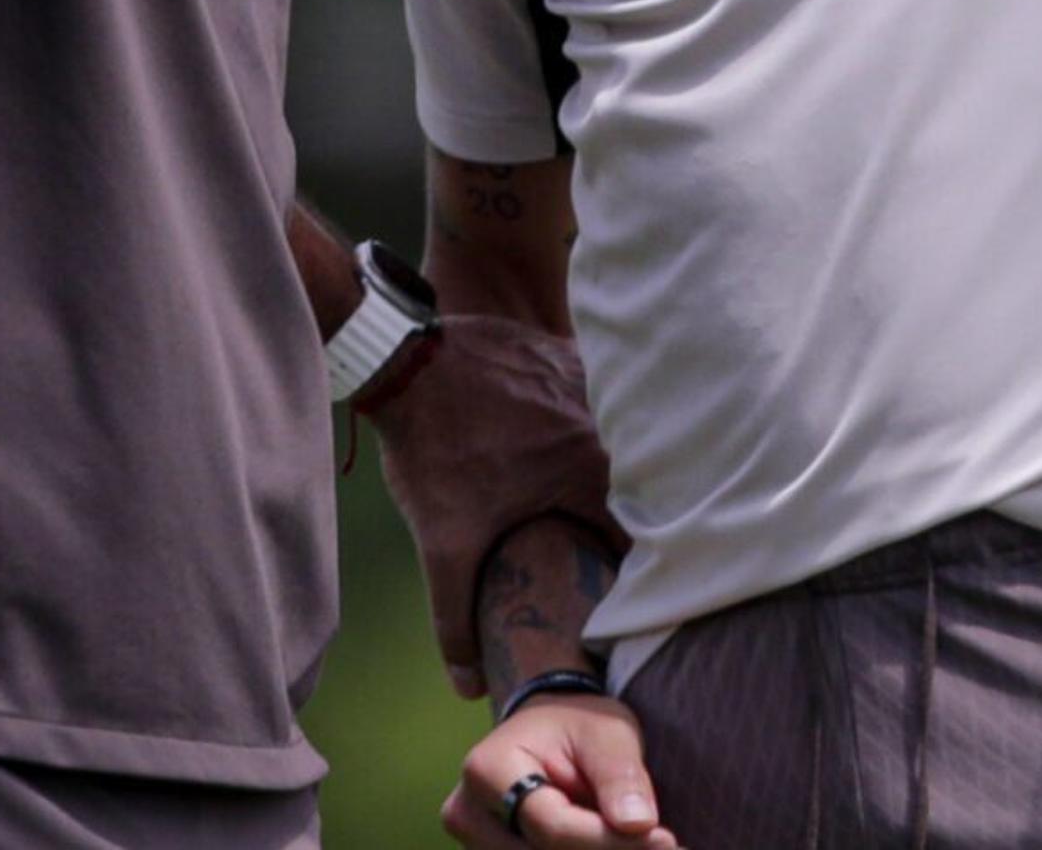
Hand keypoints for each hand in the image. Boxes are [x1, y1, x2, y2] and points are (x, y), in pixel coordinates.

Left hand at [370, 315, 624, 696]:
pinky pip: (584, 397)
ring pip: (608, 436)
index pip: (636, 532)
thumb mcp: (443, 543)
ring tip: (561, 489)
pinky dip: (572, 420)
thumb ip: (457, 620)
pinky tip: (540, 437)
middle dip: (613, 514)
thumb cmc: (433, 452)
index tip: (616, 586)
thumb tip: (469, 687)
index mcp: (591, 473)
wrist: (405, 362)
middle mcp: (604, 423)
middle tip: (587, 540)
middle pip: (627, 482)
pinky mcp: (562, 355)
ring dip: (596, 463)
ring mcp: (586, 381)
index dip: (631, 565)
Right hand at [443, 695, 676, 848]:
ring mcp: (477, 845)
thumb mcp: (607, 733)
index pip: (552, 828)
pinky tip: (623, 849)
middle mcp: (468, 814)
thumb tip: (639, 825)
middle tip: (669, 848)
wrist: (546, 730)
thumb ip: (620, 776)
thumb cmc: (577, 725)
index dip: (611, 843)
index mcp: (488, 770)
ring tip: (650, 846)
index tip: (668, 841)